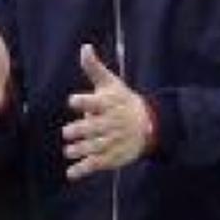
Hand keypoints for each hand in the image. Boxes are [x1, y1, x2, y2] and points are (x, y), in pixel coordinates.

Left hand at [61, 45, 153, 180]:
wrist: (150, 124)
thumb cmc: (123, 101)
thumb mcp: (111, 83)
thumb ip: (94, 68)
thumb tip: (84, 47)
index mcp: (109, 103)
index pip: (95, 102)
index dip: (84, 102)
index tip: (73, 101)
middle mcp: (112, 122)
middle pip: (93, 128)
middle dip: (80, 130)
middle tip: (69, 132)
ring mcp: (113, 141)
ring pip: (94, 147)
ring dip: (79, 150)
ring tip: (70, 150)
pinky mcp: (113, 156)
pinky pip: (96, 164)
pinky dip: (82, 170)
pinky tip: (71, 173)